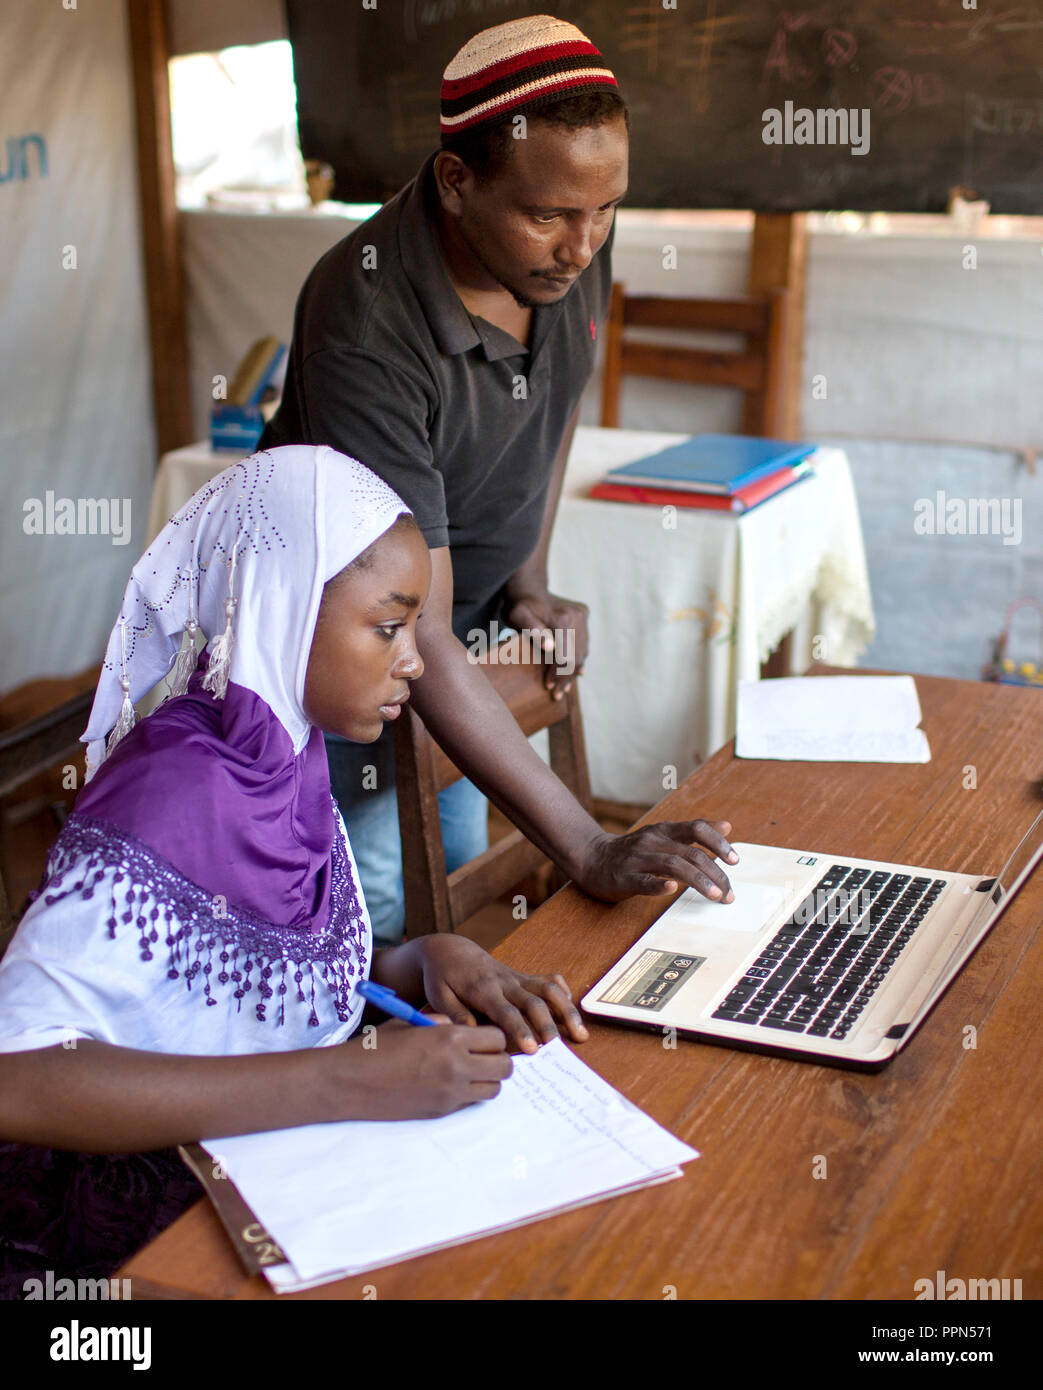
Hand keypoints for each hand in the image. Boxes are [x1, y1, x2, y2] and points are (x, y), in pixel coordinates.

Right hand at [329, 1018, 511, 1120]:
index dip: (493, 1037)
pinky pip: (472, 1102)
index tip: (484, 1038)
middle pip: (505, 1066)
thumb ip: (440, 1021)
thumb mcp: (410, 1022)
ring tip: (469, 1072)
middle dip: (499, 1059)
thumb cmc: (377, 1046)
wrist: (351, 1081)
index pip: (498, 1038)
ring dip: (488, 1079)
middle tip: (484, 1056)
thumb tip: (460, 1025)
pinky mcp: (442, 1111)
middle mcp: (457, 1066)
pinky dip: (470, 1094)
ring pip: (494, 1089)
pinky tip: (451, 1084)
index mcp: (450, 1037)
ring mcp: (451, 1092)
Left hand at [412, 934, 588, 1053]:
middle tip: (558, 1049)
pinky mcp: (523, 976)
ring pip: (548, 989)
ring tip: (580, 1034)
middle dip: (548, 1025)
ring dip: (566, 1010)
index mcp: (483, 989)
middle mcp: (504, 981)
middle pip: (533, 1002)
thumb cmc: (442, 978)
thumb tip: (472, 1033)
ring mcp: (517, 977)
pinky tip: (571, 1009)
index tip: (533, 1049)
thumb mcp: (439, 996)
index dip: (521, 1029)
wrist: (450, 950)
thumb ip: (456, 1015)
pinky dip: (563, 992)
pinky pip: (548, 980)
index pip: (505, 1011)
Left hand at [504, 588, 588, 700]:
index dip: (558, 674)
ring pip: (582, 650)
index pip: (565, 656)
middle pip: (575, 656)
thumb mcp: (518, 617)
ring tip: (563, 689)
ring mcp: (582, 615)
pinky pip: (584, 642)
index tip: (548, 687)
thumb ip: (534, 631)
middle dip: (566, 677)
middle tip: (556, 694)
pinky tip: (576, 673)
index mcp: (563, 619)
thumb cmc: (518, 605)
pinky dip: (579, 658)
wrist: (528, 587)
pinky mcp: (583, 614)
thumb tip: (550, 647)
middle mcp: (577, 616)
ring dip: (573, 671)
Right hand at [574, 819, 738, 903]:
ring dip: (698, 880)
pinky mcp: (624, 877)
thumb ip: (693, 833)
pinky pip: (643, 881)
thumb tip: (727, 826)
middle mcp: (653, 841)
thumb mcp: (664, 835)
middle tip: (729, 893)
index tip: (735, 860)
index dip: (718, 843)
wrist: (592, 858)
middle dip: (715, 873)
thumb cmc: (634, 850)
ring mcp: (638, 859)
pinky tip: (672, 890)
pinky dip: (658, 885)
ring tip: (715, 895)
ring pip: (673, 865)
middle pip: (691, 853)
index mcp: (664, 831)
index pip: (697, 829)